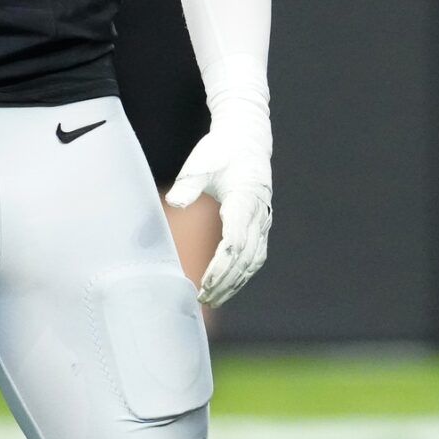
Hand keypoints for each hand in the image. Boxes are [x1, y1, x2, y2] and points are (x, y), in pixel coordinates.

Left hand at [165, 99, 272, 306]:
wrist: (246, 139)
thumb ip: (188, 184)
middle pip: (245, 257)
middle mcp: (258, 213)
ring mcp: (263, 220)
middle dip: (225, 281)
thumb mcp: (200, 163)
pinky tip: (227, 285)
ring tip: (212, 299)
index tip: (204, 283)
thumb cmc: (220, 151)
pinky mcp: (261, 223)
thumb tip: (175, 202)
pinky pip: (256, 255)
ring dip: (235, 282)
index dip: (220, 266)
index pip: (235, 241)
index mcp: (244, 199)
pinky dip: (243, 274)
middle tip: (203, 299)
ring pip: (253, 260)